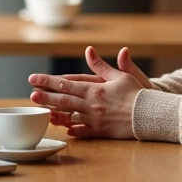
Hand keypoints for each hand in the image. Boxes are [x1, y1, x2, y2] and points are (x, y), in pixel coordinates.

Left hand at [27, 46, 149, 139]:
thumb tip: (88, 50)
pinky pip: (82, 131)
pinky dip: (72, 130)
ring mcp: (94, 119)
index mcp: (94, 89)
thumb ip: (101, 65)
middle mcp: (91, 104)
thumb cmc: (137, 92)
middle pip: (63, 100)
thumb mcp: (119, 75)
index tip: (34, 78)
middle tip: (31, 94)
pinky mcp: (100, 131)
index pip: (66, 83)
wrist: (150, 114)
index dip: (48, 81)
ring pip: (69, 117)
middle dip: (45, 97)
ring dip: (54, 114)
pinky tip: (64, 128)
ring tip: (41, 111)